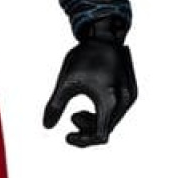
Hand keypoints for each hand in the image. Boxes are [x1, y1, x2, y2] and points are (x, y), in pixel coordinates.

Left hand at [42, 28, 135, 147]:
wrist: (103, 37)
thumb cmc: (83, 58)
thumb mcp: (65, 83)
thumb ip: (55, 106)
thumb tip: (46, 126)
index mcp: (108, 101)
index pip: (99, 136)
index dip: (82, 141)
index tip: (67, 136)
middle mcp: (123, 102)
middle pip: (105, 130)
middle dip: (86, 128)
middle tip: (72, 116)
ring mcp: (129, 97)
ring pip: (112, 122)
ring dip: (95, 121)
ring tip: (79, 111)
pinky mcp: (131, 92)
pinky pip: (118, 112)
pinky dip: (104, 113)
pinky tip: (92, 102)